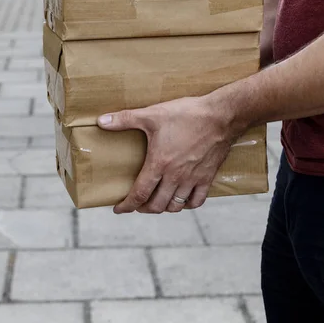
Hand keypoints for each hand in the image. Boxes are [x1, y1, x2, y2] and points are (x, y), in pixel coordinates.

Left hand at [97, 95, 244, 213]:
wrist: (221, 116)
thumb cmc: (187, 114)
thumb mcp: (152, 114)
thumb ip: (125, 119)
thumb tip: (101, 121)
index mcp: (159, 164)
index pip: (139, 194)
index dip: (126, 206)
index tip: (118, 209)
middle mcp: (175, 177)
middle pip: (156, 205)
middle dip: (143, 208)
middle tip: (137, 204)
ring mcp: (193, 179)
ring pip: (176, 206)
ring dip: (163, 208)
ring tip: (157, 202)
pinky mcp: (207, 177)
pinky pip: (197, 201)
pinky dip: (187, 205)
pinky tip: (182, 200)